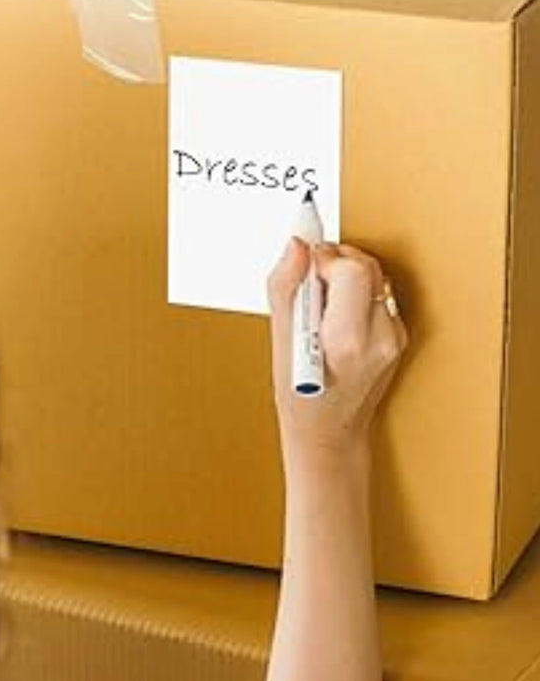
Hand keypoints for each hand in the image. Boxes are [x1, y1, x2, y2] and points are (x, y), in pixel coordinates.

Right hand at [266, 237, 407, 453]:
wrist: (329, 435)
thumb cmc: (300, 398)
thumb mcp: (280, 343)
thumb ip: (286, 287)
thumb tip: (296, 245)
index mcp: (348, 340)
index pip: (352, 270)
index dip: (324, 259)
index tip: (305, 266)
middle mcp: (380, 337)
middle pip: (366, 268)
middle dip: (335, 264)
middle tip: (310, 286)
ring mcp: (395, 338)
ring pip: (374, 278)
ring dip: (346, 279)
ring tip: (322, 307)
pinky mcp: (400, 337)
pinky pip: (379, 296)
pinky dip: (356, 296)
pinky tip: (337, 319)